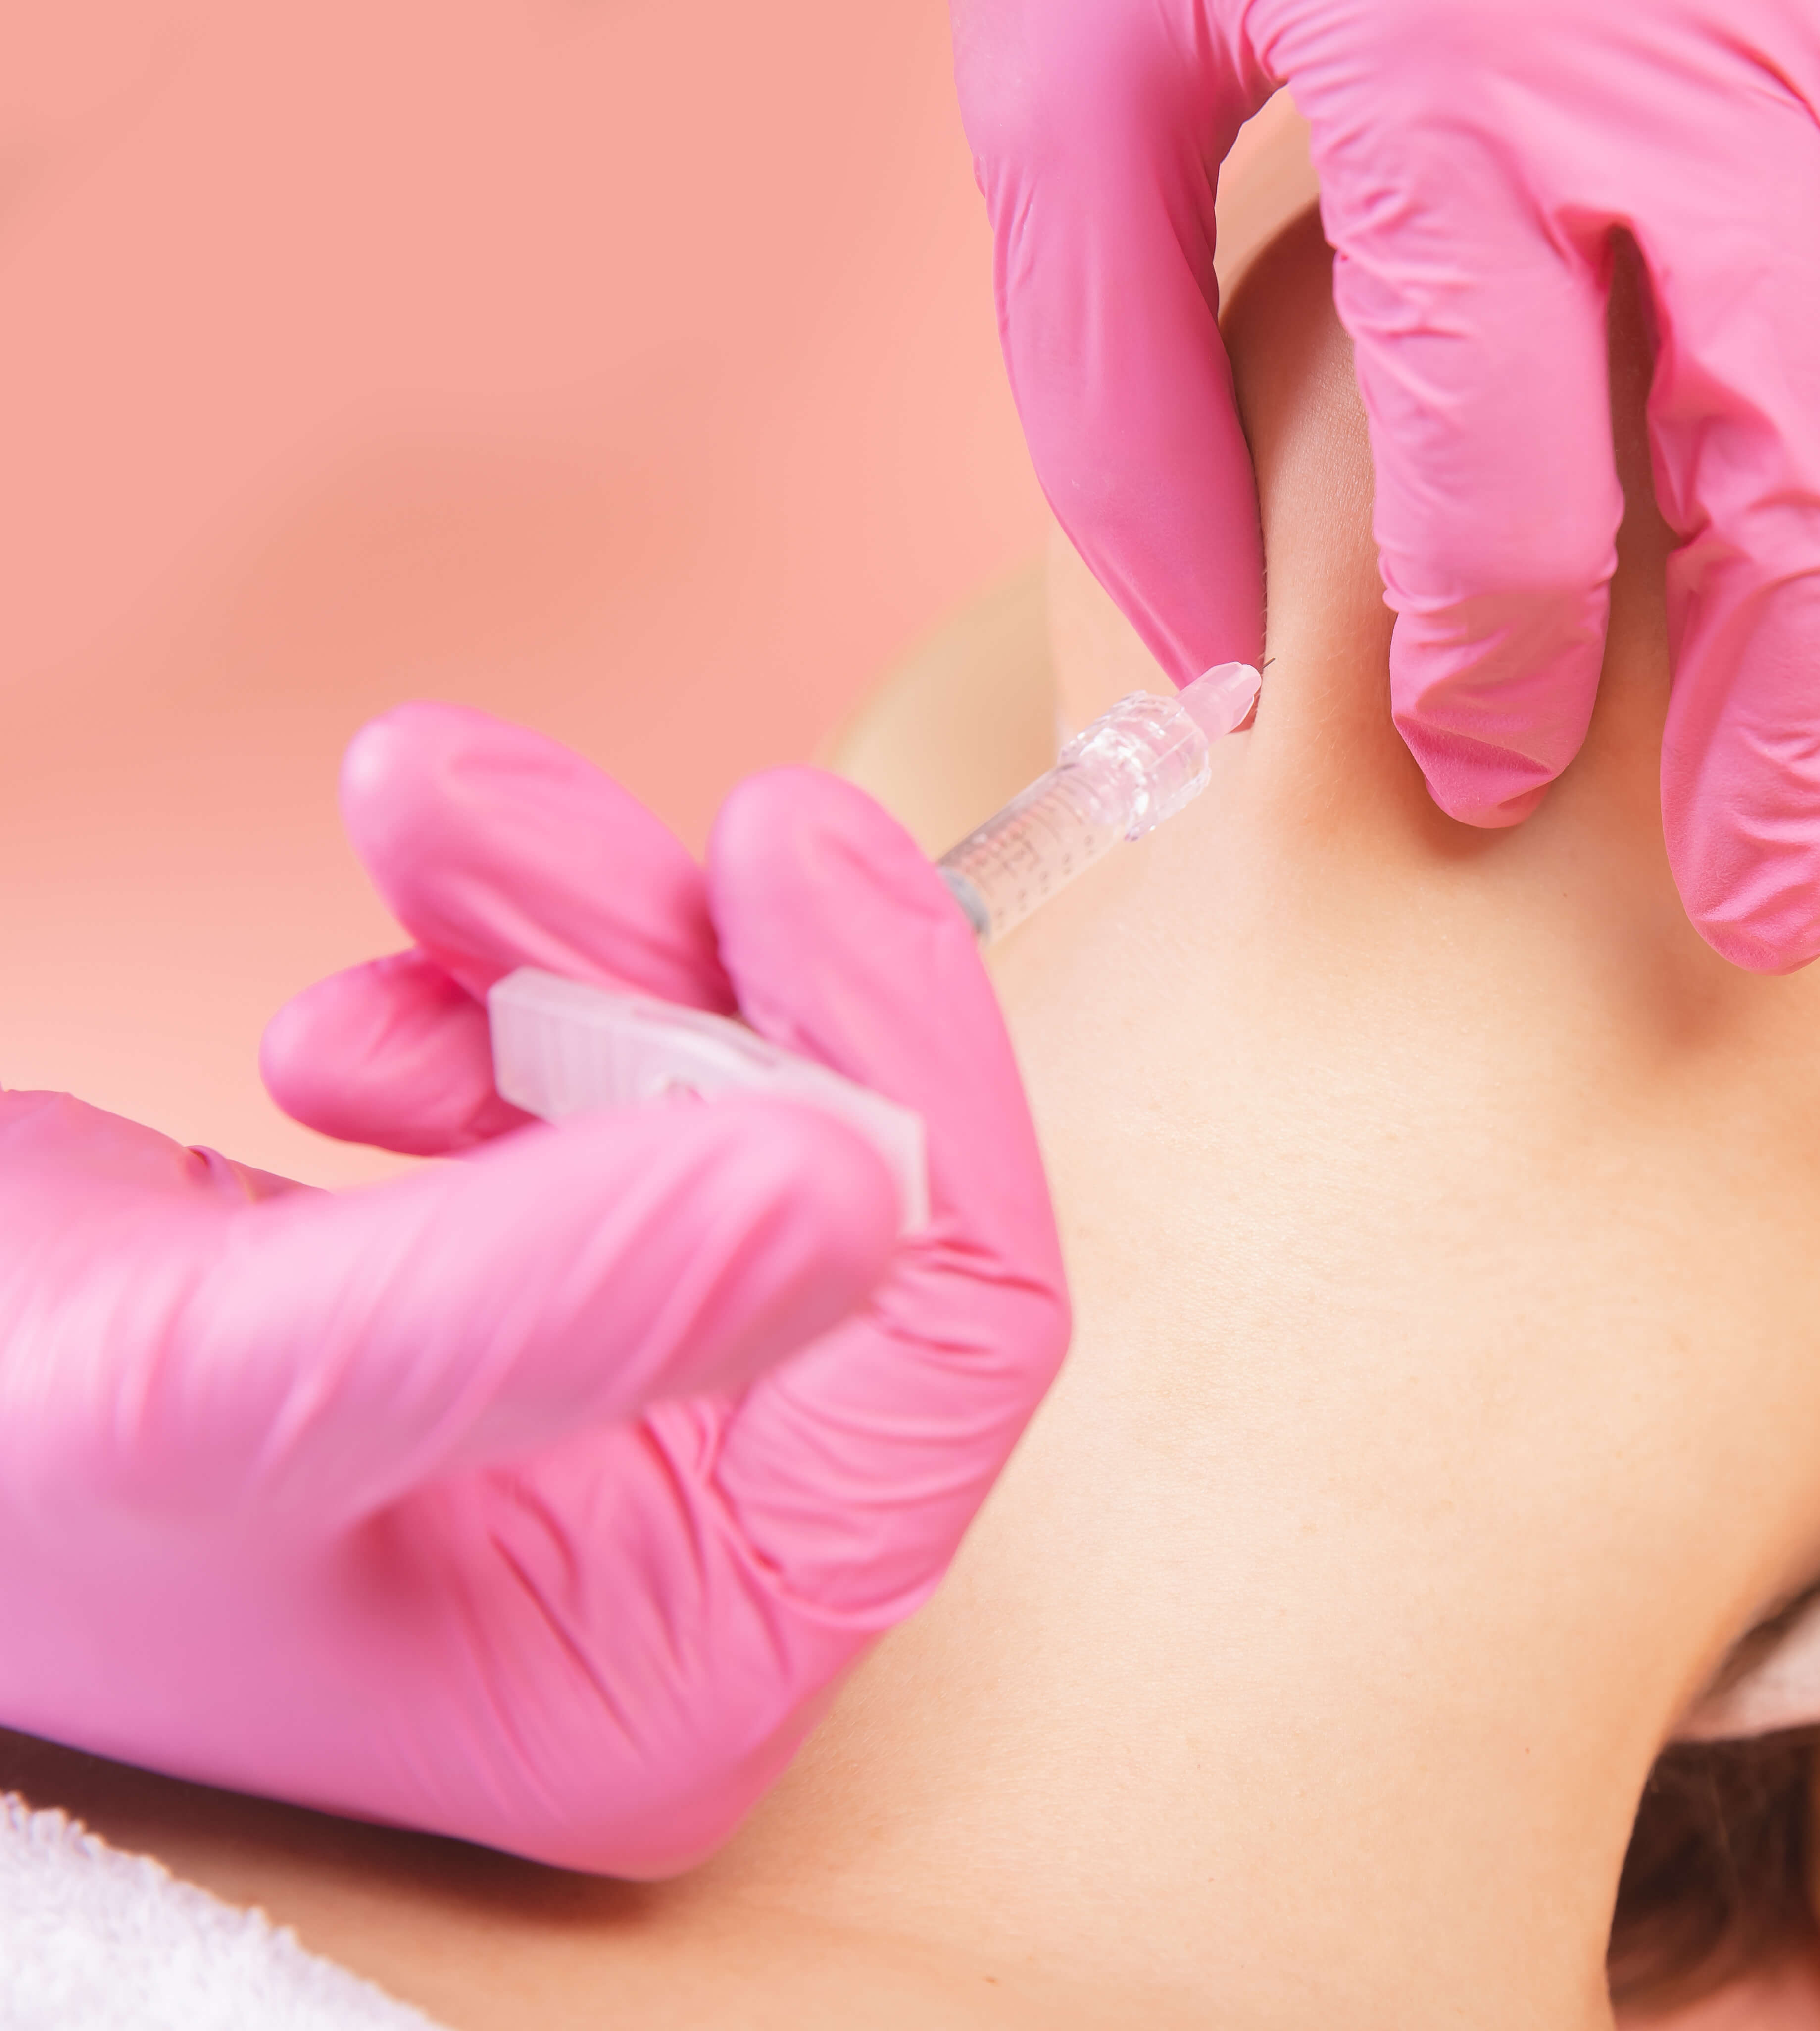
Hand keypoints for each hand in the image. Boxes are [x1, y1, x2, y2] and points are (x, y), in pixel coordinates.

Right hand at [0, 706, 1064, 1874]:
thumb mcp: (219, 1387)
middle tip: (500, 806)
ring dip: (577, 942)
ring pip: (732, 1114)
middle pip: (843, 1200)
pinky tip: (350, 1027)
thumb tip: (858, 1186)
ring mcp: (639, 1436)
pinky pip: (623, 1110)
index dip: (893, 1072)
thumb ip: (538, 1303)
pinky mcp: (559, 1314)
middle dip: (677, 968)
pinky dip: (499, 1007)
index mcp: (687, 1667)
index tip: (791, 846)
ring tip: (412, 822)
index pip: (945, 1347)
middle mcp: (703, 1564)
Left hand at [952, 0, 1819, 970]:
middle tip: (1776, 903)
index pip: (1499, 490)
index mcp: (1446, 98)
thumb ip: (1113, 377)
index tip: (1477, 789)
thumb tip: (1206, 676)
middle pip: (1790, 462)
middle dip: (1790, 717)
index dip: (1495, 678)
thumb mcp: (1070, 74)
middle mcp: (1696, 49)